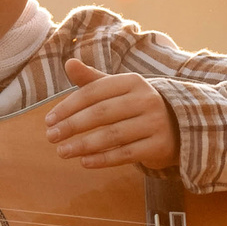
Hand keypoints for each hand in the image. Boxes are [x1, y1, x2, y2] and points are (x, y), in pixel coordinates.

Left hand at [46, 58, 177, 170]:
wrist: (178, 127)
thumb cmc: (137, 107)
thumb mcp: (117, 91)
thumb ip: (92, 80)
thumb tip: (68, 63)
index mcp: (132, 81)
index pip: (94, 92)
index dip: (68, 106)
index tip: (49, 120)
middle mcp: (146, 99)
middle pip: (101, 113)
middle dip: (72, 126)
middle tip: (51, 137)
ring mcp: (155, 123)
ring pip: (112, 135)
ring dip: (83, 145)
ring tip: (62, 152)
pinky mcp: (159, 145)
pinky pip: (126, 154)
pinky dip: (103, 159)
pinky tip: (84, 162)